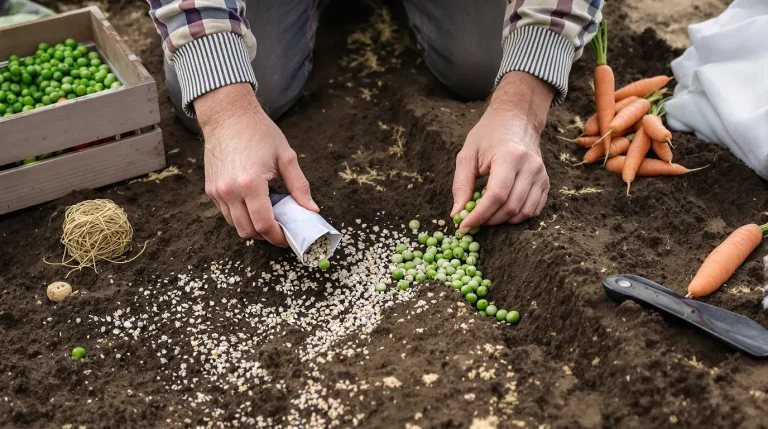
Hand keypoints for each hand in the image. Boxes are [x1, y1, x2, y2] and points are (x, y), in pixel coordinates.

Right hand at [195, 83, 318, 245]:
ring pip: (235, 226)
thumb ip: (299, 186)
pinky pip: (226, 214)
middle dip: (266, 235)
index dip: (278, 237)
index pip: (264, 224)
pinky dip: (240, 216)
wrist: (228, 115)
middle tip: (281, 229)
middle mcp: (229, 191)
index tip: (288, 238)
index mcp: (250, 183)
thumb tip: (311, 209)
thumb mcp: (286, 156)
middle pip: (248, 231)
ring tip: (268, 216)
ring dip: (252, 227)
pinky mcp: (210, 189)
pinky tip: (253, 205)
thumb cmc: (259, 132)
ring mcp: (217, 192)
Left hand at [451, 72, 553, 232]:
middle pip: (510, 207)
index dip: (479, 215)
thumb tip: (457, 214)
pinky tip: (502, 211)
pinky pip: (534, 210)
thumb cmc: (488, 135)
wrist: (516, 119)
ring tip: (486, 215)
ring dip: (502, 221)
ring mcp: (541, 175)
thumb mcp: (467, 154)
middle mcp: (530, 167)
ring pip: (523, 213)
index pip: (496, 196)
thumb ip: (461, 184)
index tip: (464, 226)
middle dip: (489, 220)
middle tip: (473, 221)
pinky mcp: (546, 182)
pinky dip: (517, 217)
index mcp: (509, 157)